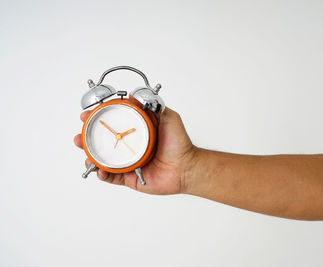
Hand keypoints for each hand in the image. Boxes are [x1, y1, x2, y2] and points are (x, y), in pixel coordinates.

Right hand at [74, 107, 197, 194]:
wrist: (186, 168)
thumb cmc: (179, 144)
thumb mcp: (168, 118)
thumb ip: (153, 106)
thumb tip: (133, 95)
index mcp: (134, 132)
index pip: (111, 123)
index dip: (96, 119)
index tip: (87, 114)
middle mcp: (128, 146)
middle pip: (101, 142)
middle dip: (86, 139)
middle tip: (79, 137)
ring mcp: (127, 162)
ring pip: (102, 160)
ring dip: (90, 157)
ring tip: (87, 156)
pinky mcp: (128, 178)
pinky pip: (111, 177)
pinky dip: (102, 174)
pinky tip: (99, 170)